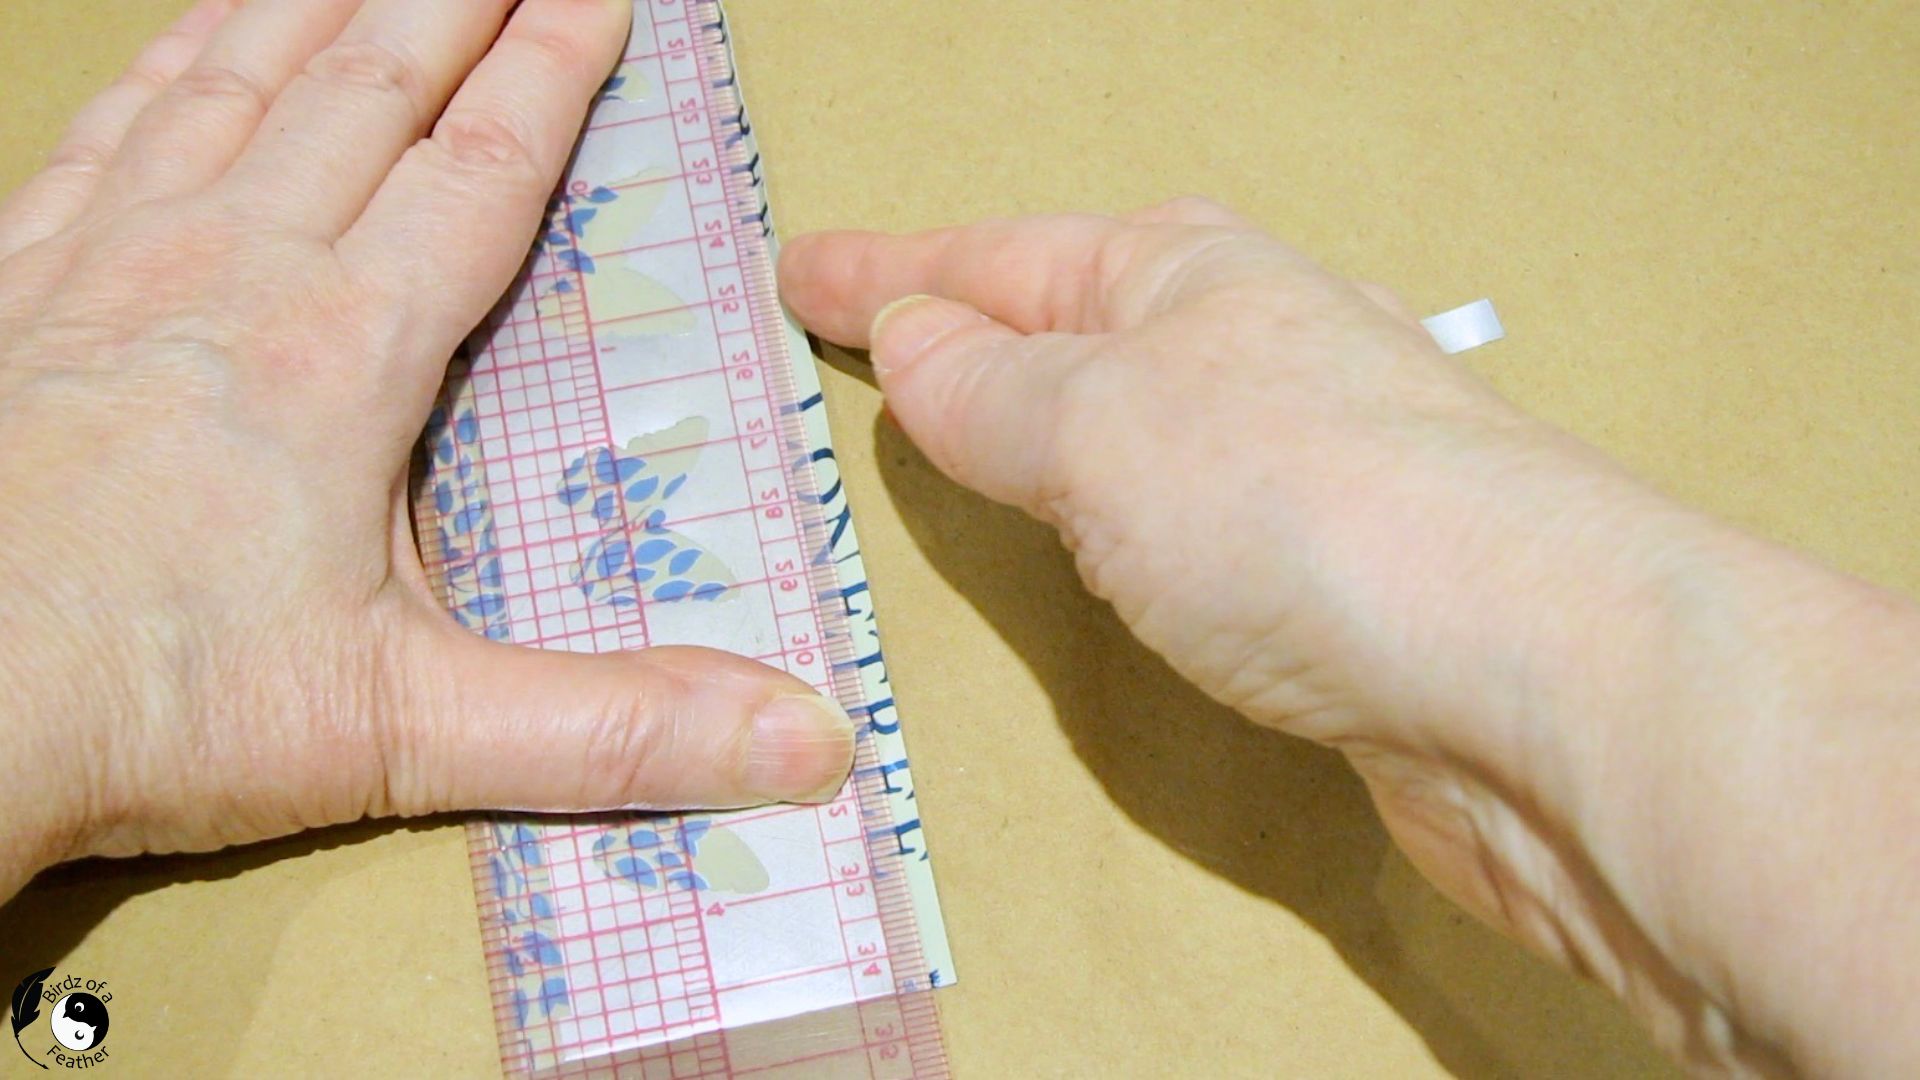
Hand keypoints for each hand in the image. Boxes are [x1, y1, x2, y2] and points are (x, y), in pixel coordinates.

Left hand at [0, 0, 852, 899]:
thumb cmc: (144, 707)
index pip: (481, 166)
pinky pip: (113, 129)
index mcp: (343, 350)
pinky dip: (170, 64)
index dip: (553, 67)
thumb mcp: (409, 734)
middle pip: (366, 84)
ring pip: (236, 78)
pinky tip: (190, 43)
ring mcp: (108, 263)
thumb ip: (613, 732)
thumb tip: (804, 744)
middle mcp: (229, 270)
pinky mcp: (17, 289)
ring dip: (319, 2)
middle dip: (454, 0)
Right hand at [782, 198, 1640, 930]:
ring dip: (1046, 433)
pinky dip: (1114, 532)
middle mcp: (1249, 355)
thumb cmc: (1301, 512)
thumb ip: (992, 393)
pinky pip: (1179, 532)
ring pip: (1133, 432)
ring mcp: (1301, 468)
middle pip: (1073, 329)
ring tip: (966, 441)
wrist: (1534, 679)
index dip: (885, 267)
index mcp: (1184, 278)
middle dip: (972, 334)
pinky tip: (1108, 557)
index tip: (797, 273)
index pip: (993, 260)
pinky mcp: (1337, 586)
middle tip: (873, 347)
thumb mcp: (1098, 426)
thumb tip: (915, 341)